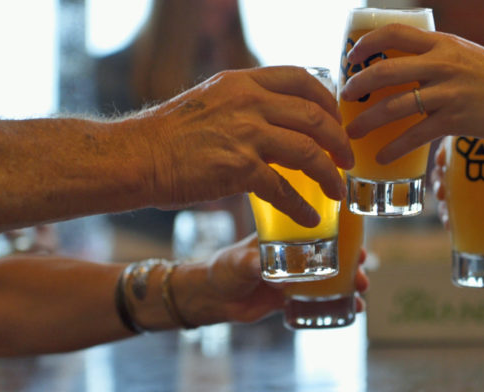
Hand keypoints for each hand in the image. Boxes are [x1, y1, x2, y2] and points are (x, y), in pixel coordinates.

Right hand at [141, 66, 354, 227]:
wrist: (136, 156)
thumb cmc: (168, 135)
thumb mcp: (210, 101)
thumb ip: (243, 104)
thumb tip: (273, 120)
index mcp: (242, 81)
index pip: (301, 79)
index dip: (328, 101)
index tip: (336, 121)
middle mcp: (249, 102)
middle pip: (314, 116)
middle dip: (339, 140)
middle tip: (347, 159)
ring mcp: (246, 134)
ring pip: (308, 151)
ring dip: (329, 174)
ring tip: (337, 190)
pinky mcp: (239, 169)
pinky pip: (283, 189)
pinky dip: (301, 207)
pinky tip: (309, 219)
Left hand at [202, 234, 369, 323]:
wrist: (211, 297)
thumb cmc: (223, 269)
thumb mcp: (240, 261)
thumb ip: (258, 265)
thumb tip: (281, 277)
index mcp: (284, 236)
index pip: (318, 229)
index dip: (342, 233)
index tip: (358, 242)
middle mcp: (293, 254)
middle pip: (332, 253)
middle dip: (353, 260)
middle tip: (363, 269)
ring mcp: (294, 276)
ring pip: (330, 277)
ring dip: (349, 283)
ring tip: (361, 290)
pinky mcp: (290, 298)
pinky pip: (319, 300)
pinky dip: (336, 305)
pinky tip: (353, 310)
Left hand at [339, 24, 483, 164]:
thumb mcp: (466, 55)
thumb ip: (437, 59)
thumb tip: (405, 69)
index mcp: (443, 43)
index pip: (395, 33)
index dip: (367, 43)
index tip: (351, 57)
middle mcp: (442, 64)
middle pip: (385, 71)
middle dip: (357, 85)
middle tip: (344, 98)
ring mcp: (448, 93)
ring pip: (394, 106)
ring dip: (367, 121)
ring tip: (351, 132)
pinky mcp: (455, 120)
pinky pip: (415, 135)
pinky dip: (393, 148)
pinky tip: (381, 157)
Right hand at [433, 142, 483, 244]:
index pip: (477, 143)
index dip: (453, 148)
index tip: (442, 158)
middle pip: (462, 169)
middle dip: (443, 177)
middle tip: (440, 189)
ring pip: (464, 194)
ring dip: (447, 199)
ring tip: (444, 209)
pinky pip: (476, 219)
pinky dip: (460, 222)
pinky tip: (451, 227)